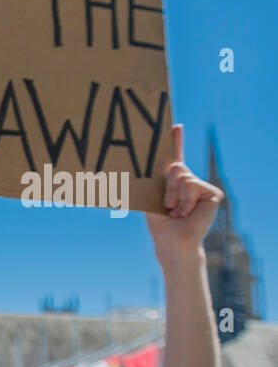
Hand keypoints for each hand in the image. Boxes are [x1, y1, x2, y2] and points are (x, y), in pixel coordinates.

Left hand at [145, 124, 222, 255]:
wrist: (171, 240)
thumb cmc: (160, 223)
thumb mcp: (153, 197)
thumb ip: (157, 180)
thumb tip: (160, 166)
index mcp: (176, 182)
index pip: (176, 158)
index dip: (176, 142)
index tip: (175, 126)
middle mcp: (191, 182)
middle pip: (176, 166)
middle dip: (167, 184)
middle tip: (167, 203)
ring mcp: (203, 187)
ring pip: (183, 175)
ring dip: (174, 194)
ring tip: (175, 210)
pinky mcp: (213, 193)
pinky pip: (192, 185)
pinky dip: (185, 199)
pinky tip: (186, 211)